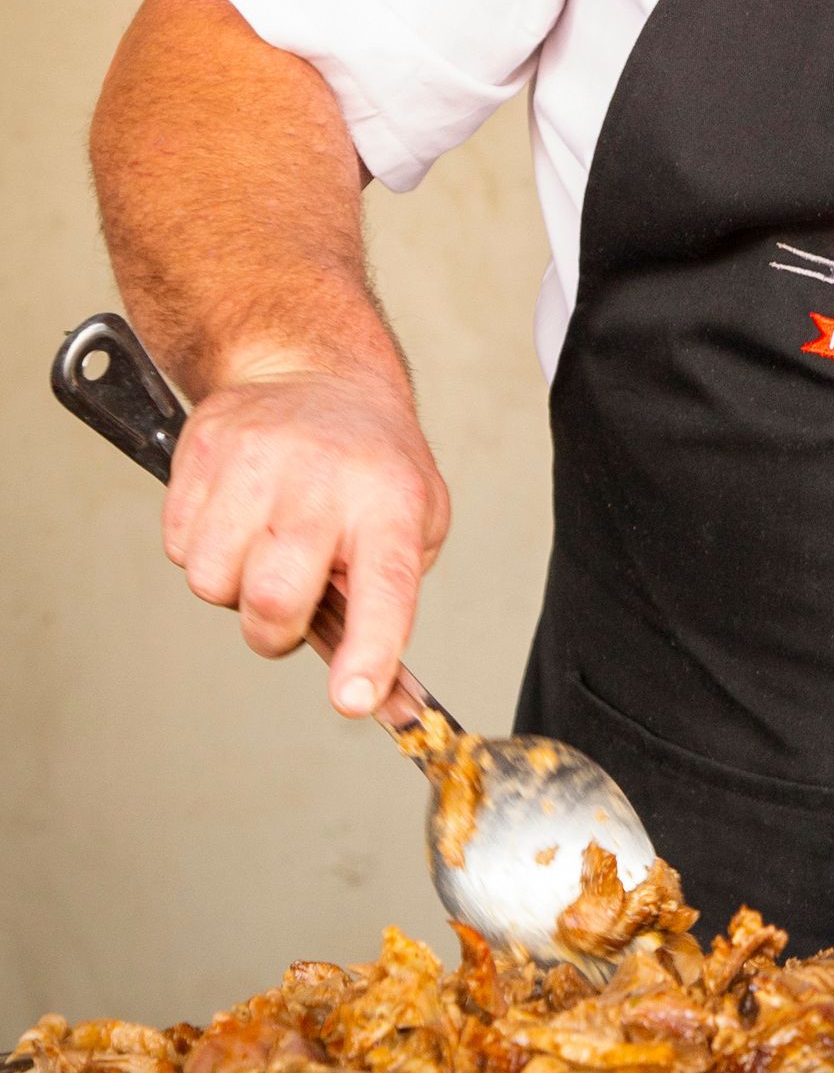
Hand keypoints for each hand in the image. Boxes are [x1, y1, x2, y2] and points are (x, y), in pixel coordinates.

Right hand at [161, 366, 449, 723]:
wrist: (316, 372)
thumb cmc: (370, 464)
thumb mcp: (416, 518)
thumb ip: (390, 593)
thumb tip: (371, 680)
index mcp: (389, 503)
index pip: (384, 588)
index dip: (368, 651)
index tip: (355, 700)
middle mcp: (323, 480)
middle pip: (274, 600)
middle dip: (273, 630)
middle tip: (291, 605)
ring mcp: (257, 460)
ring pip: (213, 583)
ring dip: (233, 589)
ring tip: (264, 547)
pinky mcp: (204, 450)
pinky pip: (179, 548)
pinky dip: (203, 551)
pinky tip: (237, 518)